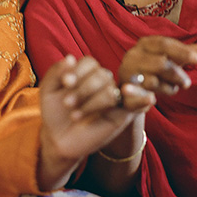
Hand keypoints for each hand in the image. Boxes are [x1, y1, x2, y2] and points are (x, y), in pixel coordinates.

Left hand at [38, 55, 142, 190]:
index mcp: (87, 73)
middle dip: (82, 89)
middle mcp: (103, 82)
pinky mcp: (123, 114)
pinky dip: (141, 98)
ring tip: (75, 115)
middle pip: (100, 75)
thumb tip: (70, 58)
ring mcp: (114, 97)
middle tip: (67, 103)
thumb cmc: (54, 112)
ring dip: (90, 102)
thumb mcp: (48, 89)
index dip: (78, 71)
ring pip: (110, 90)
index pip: (89, 63)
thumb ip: (56, 72)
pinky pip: (136, 103)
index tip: (65, 83)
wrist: (57, 138)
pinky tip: (147, 98)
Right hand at [118, 36, 196, 95]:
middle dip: (177, 73)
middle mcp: (133, 57)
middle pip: (159, 63)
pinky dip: (144, 100)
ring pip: (152, 82)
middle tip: (187, 83)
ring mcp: (127, 75)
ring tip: (173, 89)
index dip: (182, 51)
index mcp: (144, 45)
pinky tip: (152, 100)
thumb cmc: (152, 70)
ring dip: (167, 88)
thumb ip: (184, 55)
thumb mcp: (169, 60)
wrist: (127, 92)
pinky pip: (134, 98)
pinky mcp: (123, 94)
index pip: (164, 44)